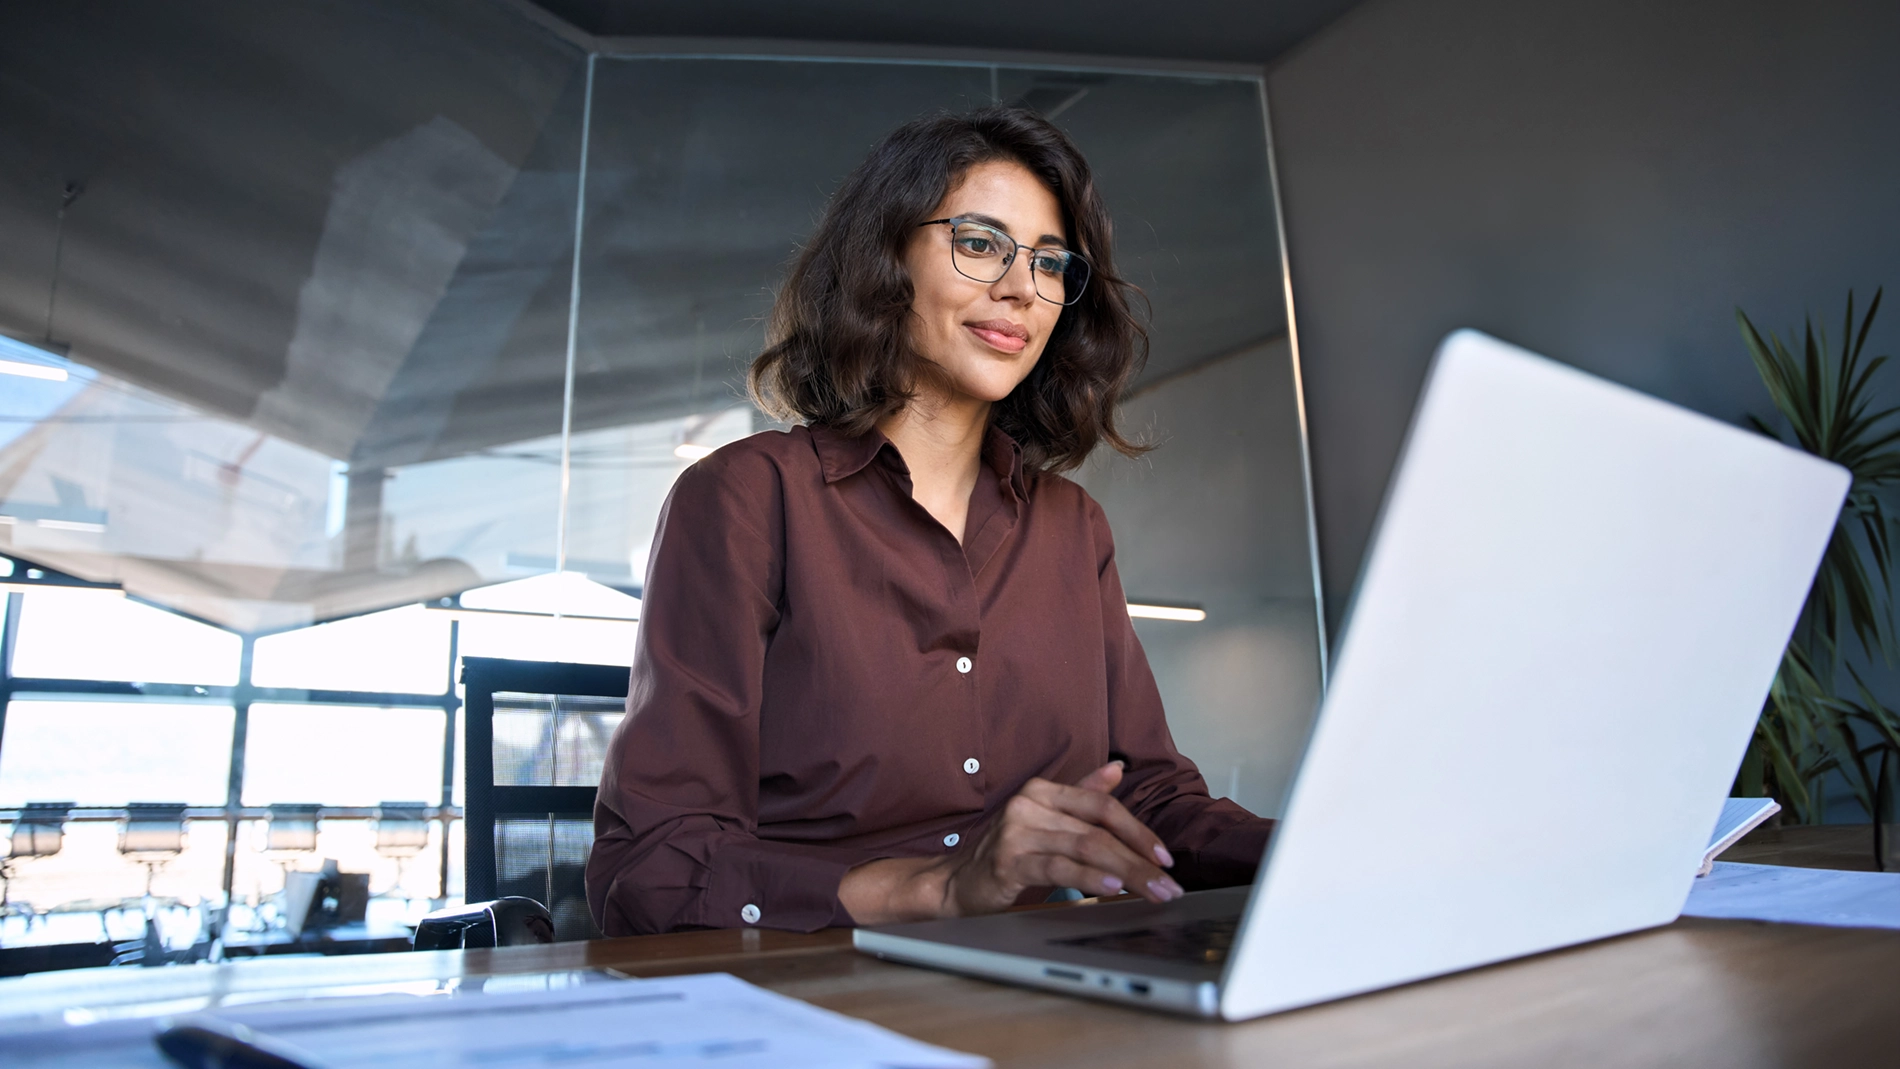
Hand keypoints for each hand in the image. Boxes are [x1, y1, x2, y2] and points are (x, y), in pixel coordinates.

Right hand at [936, 761, 1183, 916]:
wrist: (957, 881)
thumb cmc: (1008, 852)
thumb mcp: (1046, 819)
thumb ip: (1081, 794)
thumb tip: (1117, 768)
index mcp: (1042, 790)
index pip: (1102, 805)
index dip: (1138, 830)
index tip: (1165, 857)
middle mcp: (1029, 804)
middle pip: (1099, 830)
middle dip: (1140, 860)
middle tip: (1168, 885)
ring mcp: (1017, 832)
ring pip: (1086, 849)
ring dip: (1126, 873)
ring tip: (1152, 892)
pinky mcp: (1008, 862)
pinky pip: (1059, 868)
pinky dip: (1090, 878)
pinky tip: (1112, 888)